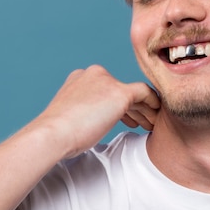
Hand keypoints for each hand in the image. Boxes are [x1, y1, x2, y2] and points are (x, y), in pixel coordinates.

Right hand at [31, 65, 160, 157]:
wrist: (53, 134)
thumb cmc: (57, 135)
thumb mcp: (69, 117)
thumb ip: (83, 112)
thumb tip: (93, 122)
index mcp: (79, 79)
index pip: (106, 89)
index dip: (118, 106)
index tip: (127, 121)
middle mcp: (92, 74)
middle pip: (120, 90)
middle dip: (133, 108)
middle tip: (143, 123)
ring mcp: (106, 81)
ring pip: (133, 93)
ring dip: (144, 109)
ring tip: (151, 125)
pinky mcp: (119, 92)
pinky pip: (144, 92)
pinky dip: (153, 102)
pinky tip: (157, 112)